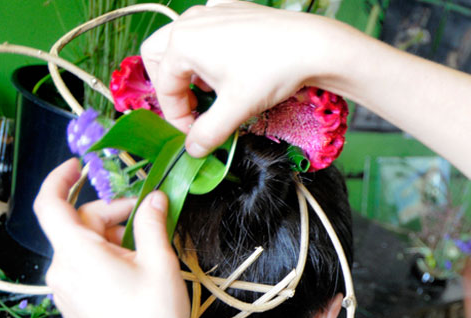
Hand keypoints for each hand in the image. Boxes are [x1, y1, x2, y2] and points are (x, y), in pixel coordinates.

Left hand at [34, 159, 187, 317]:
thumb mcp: (161, 262)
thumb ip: (153, 221)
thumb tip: (154, 198)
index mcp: (79, 254)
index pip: (49, 204)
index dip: (59, 179)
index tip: (77, 166)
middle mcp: (63, 270)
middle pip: (78, 225)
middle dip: (112, 215)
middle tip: (148, 218)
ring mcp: (64, 290)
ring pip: (82, 247)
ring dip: (111, 240)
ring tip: (145, 253)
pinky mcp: (72, 304)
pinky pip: (83, 269)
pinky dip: (105, 260)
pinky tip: (133, 272)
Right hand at [141, 0, 352, 156]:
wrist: (312, 45)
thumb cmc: (272, 71)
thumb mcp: (236, 109)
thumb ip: (208, 133)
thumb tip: (193, 150)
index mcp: (183, 43)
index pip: (165, 87)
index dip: (176, 117)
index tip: (193, 134)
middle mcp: (191, 21)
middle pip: (159, 56)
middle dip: (169, 86)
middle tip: (190, 108)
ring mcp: (211, 11)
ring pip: (181, 41)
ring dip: (187, 69)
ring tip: (211, 90)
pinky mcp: (231, 9)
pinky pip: (205, 30)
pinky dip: (206, 50)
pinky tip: (229, 67)